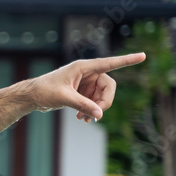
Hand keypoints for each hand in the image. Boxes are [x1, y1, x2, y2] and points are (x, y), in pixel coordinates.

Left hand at [28, 53, 145, 121]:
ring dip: (96, 109)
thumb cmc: (45, 91)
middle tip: (95, 115)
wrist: (32, 97)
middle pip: (109, 86)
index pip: (110, 63)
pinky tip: (82, 119)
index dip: (127, 60)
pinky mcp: (83, 92)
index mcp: (83, 67)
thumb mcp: (64, 98)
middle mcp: (87, 73)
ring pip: (102, 96)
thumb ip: (83, 105)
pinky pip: (95, 101)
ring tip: (83, 120)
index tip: (143, 56)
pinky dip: (91, 110)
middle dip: (104, 102)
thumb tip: (100, 115)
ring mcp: (86, 83)